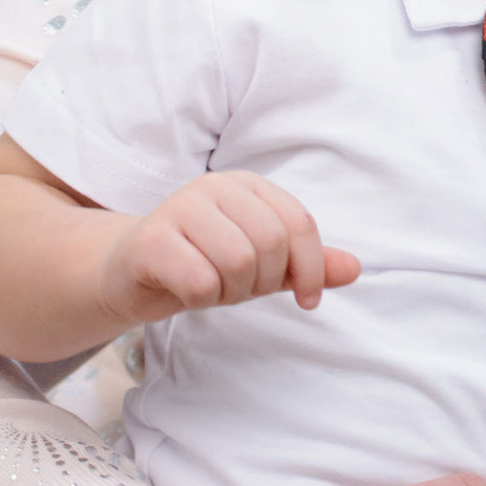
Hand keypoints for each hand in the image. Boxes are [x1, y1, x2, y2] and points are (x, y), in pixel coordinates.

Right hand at [106, 171, 361, 326]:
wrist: (129, 275)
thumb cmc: (202, 264)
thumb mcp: (263, 265)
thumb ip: (307, 264)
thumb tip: (355, 270)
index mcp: (248, 185)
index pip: (300, 223)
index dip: (312, 268)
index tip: (308, 300)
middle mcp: (214, 186)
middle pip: (271, 243)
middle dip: (264, 282)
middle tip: (241, 291)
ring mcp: (178, 207)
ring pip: (238, 261)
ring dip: (232, 292)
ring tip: (214, 289)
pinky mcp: (149, 238)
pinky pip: (200, 281)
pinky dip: (202, 299)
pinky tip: (186, 292)